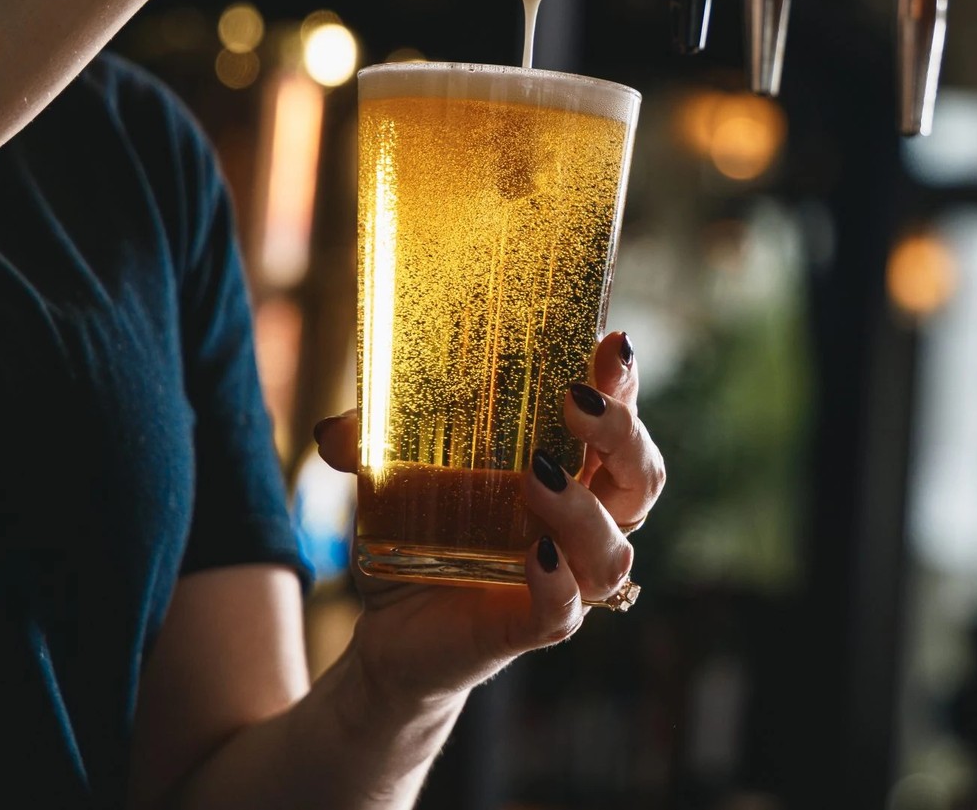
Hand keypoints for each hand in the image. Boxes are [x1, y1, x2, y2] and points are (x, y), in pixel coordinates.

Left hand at [311, 331, 666, 710]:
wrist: (390, 631)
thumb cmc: (417, 538)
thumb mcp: (392, 477)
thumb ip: (372, 441)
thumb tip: (335, 428)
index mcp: (568, 471)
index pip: (619, 423)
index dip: (626, 385)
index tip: (611, 345)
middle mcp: (582, 523)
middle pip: (641, 480)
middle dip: (623, 435)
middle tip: (577, 401)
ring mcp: (564, 578)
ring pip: (614, 550)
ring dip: (584, 509)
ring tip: (536, 475)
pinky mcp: (530, 627)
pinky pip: (565, 610)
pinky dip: (557, 582)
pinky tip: (537, 555)